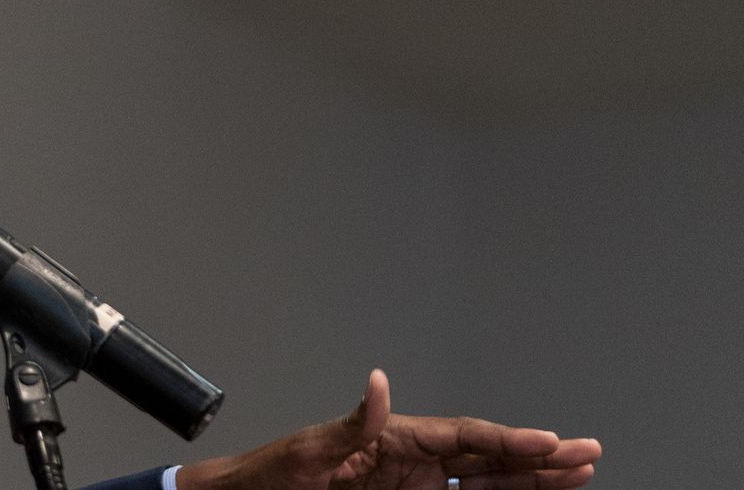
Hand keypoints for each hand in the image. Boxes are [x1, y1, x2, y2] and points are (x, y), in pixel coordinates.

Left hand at [176, 370, 599, 489]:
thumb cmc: (274, 473)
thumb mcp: (310, 449)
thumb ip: (352, 423)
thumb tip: (380, 383)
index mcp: (392, 436)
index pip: (462, 437)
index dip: (507, 440)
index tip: (550, 443)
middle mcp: (410, 457)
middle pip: (486, 455)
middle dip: (537, 456)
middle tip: (588, 454)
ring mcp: (413, 481)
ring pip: (485, 479)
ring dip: (531, 477)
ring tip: (578, 473)